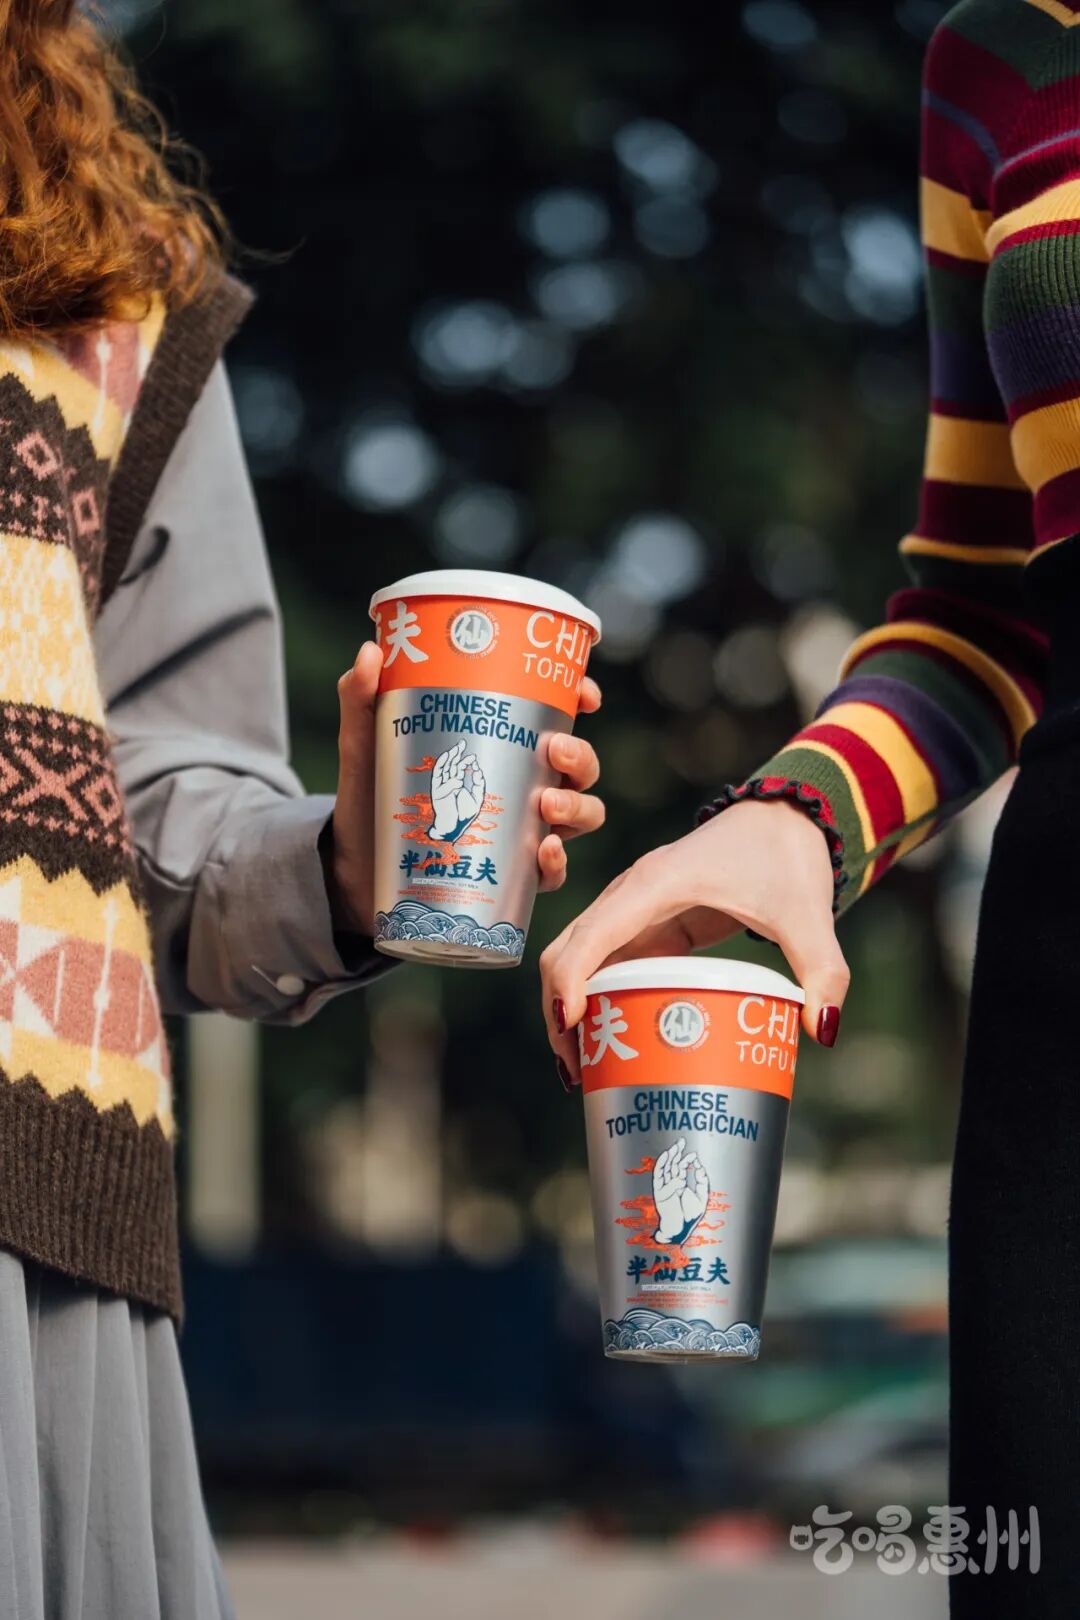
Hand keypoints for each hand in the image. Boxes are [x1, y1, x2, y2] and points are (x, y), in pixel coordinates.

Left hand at [328, 641, 604, 933]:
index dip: (581, 700)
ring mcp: (521, 831)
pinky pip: (553, 873)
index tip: (585, 695)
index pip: (557, 716)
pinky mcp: (510, 875)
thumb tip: (370, 651)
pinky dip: (558, 864)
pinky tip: (543, 850)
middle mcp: (521, 785)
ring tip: (546, 803)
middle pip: (579, 766)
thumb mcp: (364, 745)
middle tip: (554, 749)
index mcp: (500, 744)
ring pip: (581, 815)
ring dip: (577, 806)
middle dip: (580, 756)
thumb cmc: (369, 800)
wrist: (353, 868)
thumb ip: (362, 699)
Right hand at [428, 741, 485, 841]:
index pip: (459, 767)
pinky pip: (439, 780)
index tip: (473, 757)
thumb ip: (479, 784)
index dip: (466, 761)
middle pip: (450, 764)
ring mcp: (441, 787)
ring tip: (454, 749)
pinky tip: (453, 768)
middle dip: (456, 753)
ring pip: (443, 768)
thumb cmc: (465, 814)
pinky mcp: (436, 793)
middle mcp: (447, 783)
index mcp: (456, 783)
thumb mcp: (477, 797)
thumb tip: (478, 770)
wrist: (455, 827)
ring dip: (448, 758)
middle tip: (461, 742)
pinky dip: (444, 773)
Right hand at [541, 797, 848, 1080]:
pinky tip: (610, 1038)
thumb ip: (822, 970)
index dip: (570, 982)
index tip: (571, 1030)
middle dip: (559, 1010)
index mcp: (656, 885)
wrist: (784, 818)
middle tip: (576, 1071)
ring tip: (585, 1068)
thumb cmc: (787, 856)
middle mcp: (631, 893)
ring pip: (578, 956)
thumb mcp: (808, 916)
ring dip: (570, 1007)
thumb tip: (821, 1029)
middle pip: (568, 950)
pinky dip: (595, 997)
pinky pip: (605, 960)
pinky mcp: (646, 920)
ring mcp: (633, 906)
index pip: (592, 935)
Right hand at [652, 1138, 709, 1244]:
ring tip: (673, 1148)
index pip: (681, 1167)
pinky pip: (660, 1180)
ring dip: (667, 1158)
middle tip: (680, 1141)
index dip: (687, 1159)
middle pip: (671, 1164)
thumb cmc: (691, 1216)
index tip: (694, 1155)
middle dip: (676, 1152)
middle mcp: (671, 1184)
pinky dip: (663, 1170)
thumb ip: (702, 1181)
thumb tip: (700, 1166)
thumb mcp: (702, 1196)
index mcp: (680, 1184)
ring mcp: (664, 1188)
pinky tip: (669, 1162)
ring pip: (664, 1169)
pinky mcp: (659, 1194)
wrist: (681, 1230)